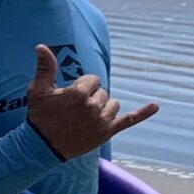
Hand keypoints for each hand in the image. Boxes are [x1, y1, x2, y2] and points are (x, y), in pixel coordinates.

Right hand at [24, 43, 157, 160]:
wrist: (41, 147)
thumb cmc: (39, 117)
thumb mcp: (38, 90)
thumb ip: (44, 67)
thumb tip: (41, 46)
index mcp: (78, 93)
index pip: (92, 80)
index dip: (80, 87)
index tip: (68, 98)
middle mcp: (93, 106)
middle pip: (102, 92)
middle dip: (90, 98)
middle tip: (73, 112)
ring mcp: (102, 121)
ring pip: (113, 104)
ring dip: (102, 108)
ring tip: (84, 118)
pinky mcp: (107, 132)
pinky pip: (129, 120)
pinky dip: (143, 113)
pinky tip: (155, 106)